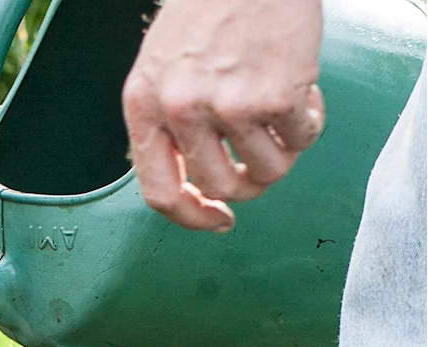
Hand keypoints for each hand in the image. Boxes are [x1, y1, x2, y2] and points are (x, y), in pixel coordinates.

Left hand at [122, 0, 324, 230]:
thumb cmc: (209, 9)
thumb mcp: (162, 67)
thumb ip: (167, 122)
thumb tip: (191, 182)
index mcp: (144, 105)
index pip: (159, 192)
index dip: (191, 216)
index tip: (218, 218)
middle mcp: (180, 108)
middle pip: (219, 186)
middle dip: (247, 184)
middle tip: (262, 160)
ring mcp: (227, 104)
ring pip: (265, 172)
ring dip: (282, 154)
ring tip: (283, 117)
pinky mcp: (274, 96)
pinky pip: (301, 141)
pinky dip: (309, 125)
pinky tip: (303, 95)